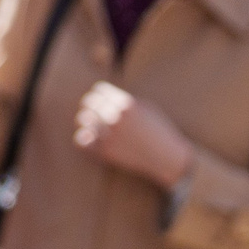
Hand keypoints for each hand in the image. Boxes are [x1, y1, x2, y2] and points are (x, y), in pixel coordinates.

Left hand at [73, 83, 194, 189]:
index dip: (99, 93)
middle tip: (94, 110)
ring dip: (87, 120)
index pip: (99, 90)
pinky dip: (84, 136)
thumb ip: (125, 100)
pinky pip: (81, 139)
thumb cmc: (159, 130)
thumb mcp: (147, 108)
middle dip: (91, 105)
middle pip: (89, 102)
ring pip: (83, 119)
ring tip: (93, 122)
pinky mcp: (105, 151)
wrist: (166, 158)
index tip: (101, 99)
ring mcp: (109, 135)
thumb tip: (104, 94)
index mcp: (127, 104)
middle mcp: (116, 118)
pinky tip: (90, 136)